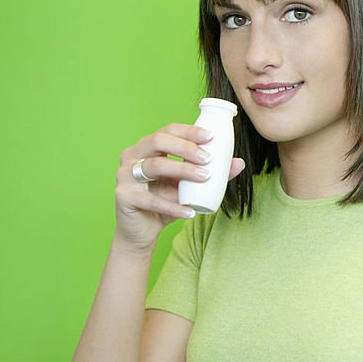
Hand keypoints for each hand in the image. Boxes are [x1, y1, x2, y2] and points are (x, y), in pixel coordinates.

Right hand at [113, 123, 245, 252]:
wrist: (143, 230)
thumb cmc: (165, 201)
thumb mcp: (190, 186)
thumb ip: (212, 174)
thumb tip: (239, 163)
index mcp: (148, 147)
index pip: (168, 130)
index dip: (189, 131)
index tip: (211, 138)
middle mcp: (133, 155)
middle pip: (158, 140)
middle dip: (186, 147)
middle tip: (208, 159)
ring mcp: (124, 175)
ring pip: (154, 165)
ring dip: (182, 170)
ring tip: (205, 177)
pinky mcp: (123, 196)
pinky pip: (150, 199)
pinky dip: (172, 206)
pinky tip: (190, 211)